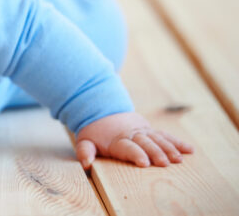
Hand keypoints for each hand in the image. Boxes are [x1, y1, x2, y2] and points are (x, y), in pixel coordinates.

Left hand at [75, 112, 192, 168]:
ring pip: (158, 139)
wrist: (102, 110)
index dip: (136, 154)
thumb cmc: (95, 133)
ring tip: (179, 159)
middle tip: (165, 163)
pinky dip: (177, 142)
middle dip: (155, 153)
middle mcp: (132, 134)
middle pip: (145, 143)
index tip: (144, 163)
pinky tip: (190, 150)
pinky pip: (165, 135)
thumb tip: (86, 164)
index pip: (127, 147)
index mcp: (117, 140)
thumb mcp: (85, 140)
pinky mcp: (150, 130)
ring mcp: (143, 131)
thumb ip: (85, 151)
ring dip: (169, 149)